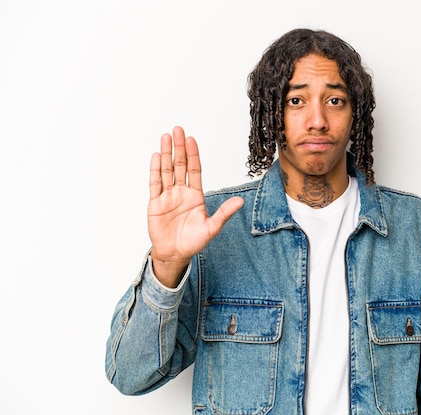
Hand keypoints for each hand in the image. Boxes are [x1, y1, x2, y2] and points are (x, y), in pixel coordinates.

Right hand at [147, 126, 243, 286]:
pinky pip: (155, 183)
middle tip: (178, 130)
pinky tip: (156, 156)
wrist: (174, 254)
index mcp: (195, 196)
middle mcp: (181, 192)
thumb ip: (224, 213)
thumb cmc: (193, 242)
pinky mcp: (155, 203)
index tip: (192, 140)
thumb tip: (240, 202)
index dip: (193, 155)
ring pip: (166, 170)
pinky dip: (155, 170)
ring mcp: (167, 196)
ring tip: (166, 137)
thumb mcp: (211, 228)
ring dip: (166, 154)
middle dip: (179, 148)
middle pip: (179, 165)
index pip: (194, 170)